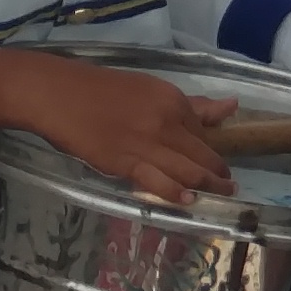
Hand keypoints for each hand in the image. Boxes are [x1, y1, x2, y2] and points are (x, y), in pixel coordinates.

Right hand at [0, 47, 249, 202]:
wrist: (58, 94)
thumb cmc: (101, 90)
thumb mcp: (151, 90)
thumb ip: (192, 104)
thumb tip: (232, 106)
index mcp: (173, 100)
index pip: (204, 131)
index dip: (214, 150)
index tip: (219, 162)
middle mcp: (166, 121)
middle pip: (202, 154)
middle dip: (219, 173)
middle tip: (229, 184)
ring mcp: (146, 144)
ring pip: (187, 171)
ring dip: (208, 185)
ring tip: (220, 194)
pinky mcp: (125, 163)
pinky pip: (159, 181)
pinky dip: (176, 193)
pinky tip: (188, 201)